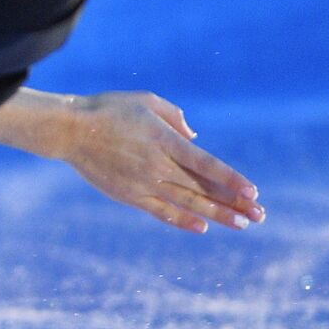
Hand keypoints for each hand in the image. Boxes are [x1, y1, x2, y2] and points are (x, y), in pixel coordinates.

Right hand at [60, 92, 263, 233]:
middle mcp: (157, 166)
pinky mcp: (129, 195)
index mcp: (164, 140)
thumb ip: (176, 118)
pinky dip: (182, 220)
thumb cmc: (109, 109)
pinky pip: (161, 211)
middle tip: (259, 215)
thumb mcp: (147, 101)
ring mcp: (142, 184)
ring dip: (216, 215)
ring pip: (187, 203)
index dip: (231, 179)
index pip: (206, 164)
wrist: (69, 131)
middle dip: (233, 203)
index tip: (253, 192)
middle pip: (202, 189)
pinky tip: (202, 228)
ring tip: (242, 224)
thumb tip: (194, 138)